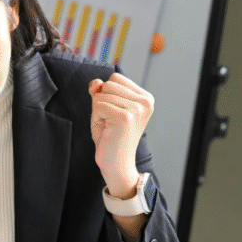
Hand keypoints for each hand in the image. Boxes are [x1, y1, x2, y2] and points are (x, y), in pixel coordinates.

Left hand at [88, 73, 153, 196]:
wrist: (117, 164)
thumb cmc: (110, 137)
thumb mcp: (105, 108)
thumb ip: (101, 92)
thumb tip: (95, 83)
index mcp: (145, 97)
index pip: (115, 77)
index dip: (106, 94)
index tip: (114, 113)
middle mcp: (145, 101)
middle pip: (108, 84)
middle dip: (101, 102)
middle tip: (110, 121)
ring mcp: (136, 108)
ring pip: (101, 94)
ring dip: (98, 111)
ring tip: (109, 126)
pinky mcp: (125, 117)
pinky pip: (97, 105)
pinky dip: (96, 118)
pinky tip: (107, 130)